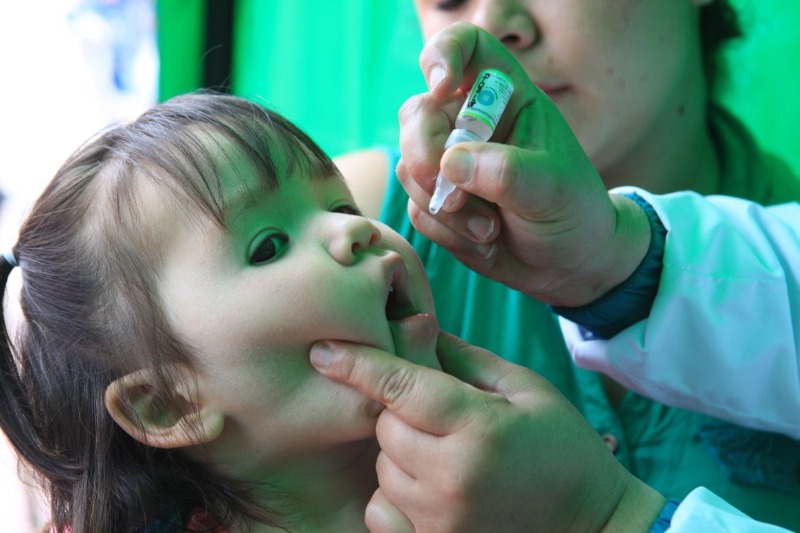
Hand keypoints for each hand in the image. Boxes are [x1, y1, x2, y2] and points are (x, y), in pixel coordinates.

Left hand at [310, 318, 663, 531]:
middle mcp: (453, 477)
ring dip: (400, 452)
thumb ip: (468, 361)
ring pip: (383, 467)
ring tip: (445, 453)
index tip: (322, 350)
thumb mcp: (527, 390)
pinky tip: (431, 488)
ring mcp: (441, 519)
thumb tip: (418, 330)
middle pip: (386, 426)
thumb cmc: (564, 450)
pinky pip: (383, 510)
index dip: (359, 365)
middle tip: (438, 415)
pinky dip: (395, 494)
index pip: (402, 388)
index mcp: (480, 428)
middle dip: (399, 412)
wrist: (594, 527)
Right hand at [398, 22, 649, 306]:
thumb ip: (508, 173)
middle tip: (457, 199)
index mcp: (506, 96)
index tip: (443, 88)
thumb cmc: (573, 212)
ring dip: (446, 209)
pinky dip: (447, 233)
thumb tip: (451, 165)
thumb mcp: (554, 190)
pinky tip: (485, 241)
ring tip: (492, 230)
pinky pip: (417, 210)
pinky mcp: (438, 201)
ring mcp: (449, 163)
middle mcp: (469, 122)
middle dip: (425, 158)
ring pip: (410, 169)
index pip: (466, 47)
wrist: (569, 262)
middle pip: (417, 115)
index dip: (444, 55)